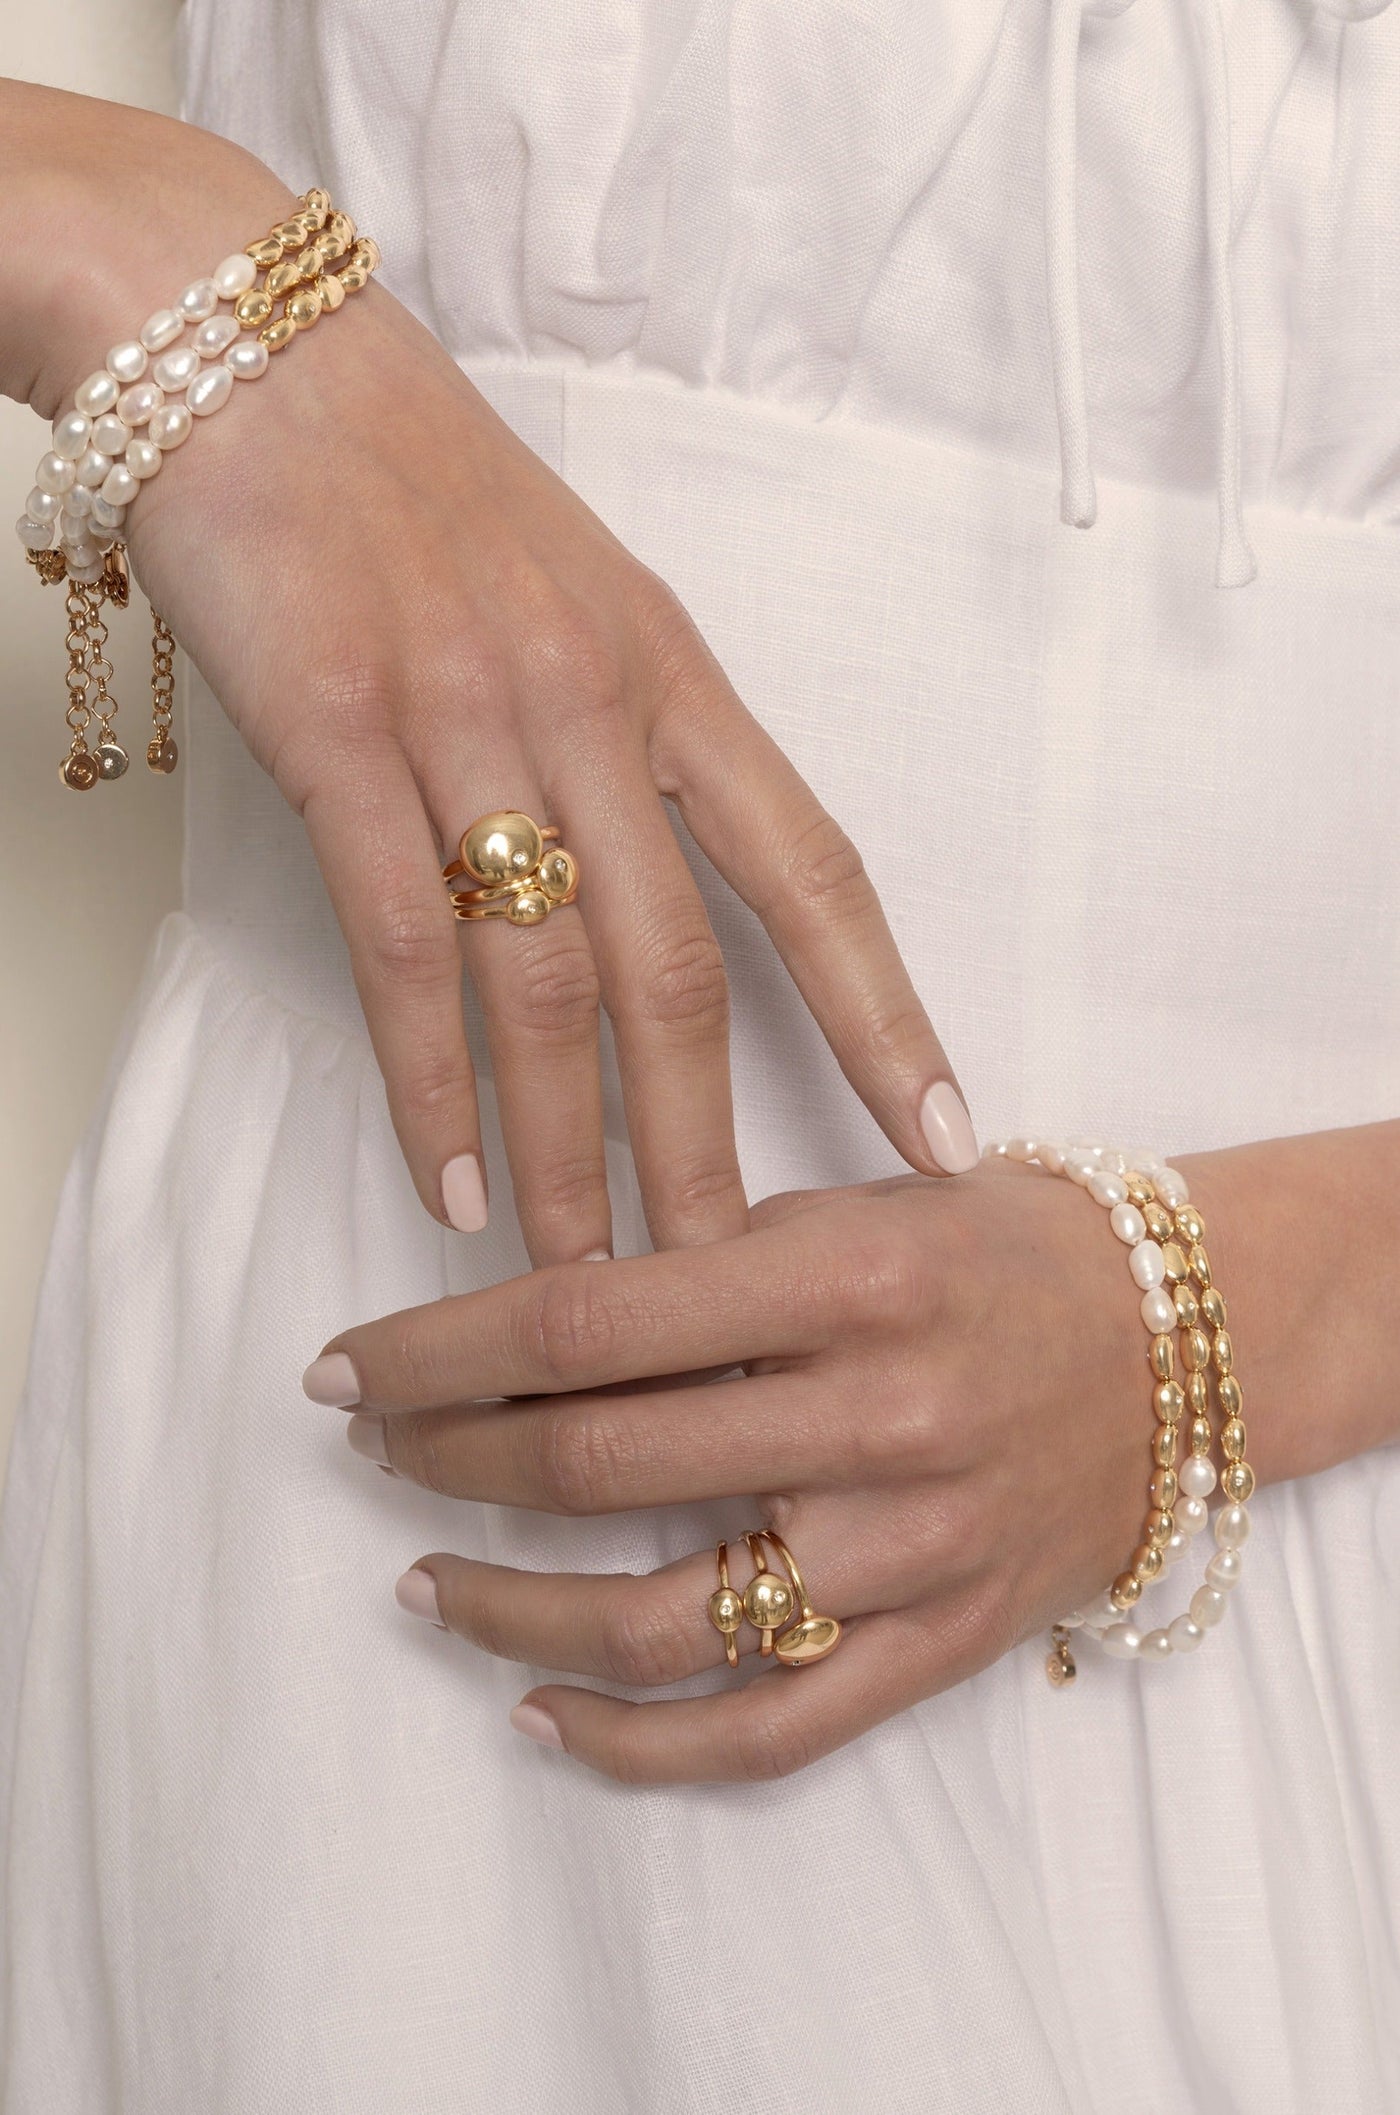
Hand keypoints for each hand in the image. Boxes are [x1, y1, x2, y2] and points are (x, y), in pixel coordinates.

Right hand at [12, 93, 976, 1261]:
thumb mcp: (573, 595)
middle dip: (714, 1141)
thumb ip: (627, 738)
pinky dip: (431, 1081)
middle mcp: (594, 705)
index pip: (813, 872)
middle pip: (685, 968)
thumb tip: (657, 890)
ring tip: (583, 1274)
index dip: (888, 1016)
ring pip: (548, 981)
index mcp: (672, 674)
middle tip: (735, 1279)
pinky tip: (444, 1179)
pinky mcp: (339, 736)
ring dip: (571, 1149)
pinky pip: (404, 946)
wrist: (252, 357)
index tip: (942, 1135)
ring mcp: (469, 719)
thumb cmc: (417, 486)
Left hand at [306, 1156, 1207, 1782]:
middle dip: (444, 1456)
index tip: (343, 1365)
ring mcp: (906, 1553)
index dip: (434, 1350)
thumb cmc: (999, 1252)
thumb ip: (706, 1264)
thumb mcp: (857, 1207)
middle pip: (594, 1462)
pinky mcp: (933, 1645)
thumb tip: (523, 1331)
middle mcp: (874, 1421)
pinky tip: (537, 1711)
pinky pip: (760, 1734)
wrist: (1177, 1350)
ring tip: (422, 1582)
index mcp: (846, 1281)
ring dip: (505, 1607)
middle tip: (375, 1446)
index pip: (580, 1323)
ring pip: (653, 1621)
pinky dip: (630, 1744)